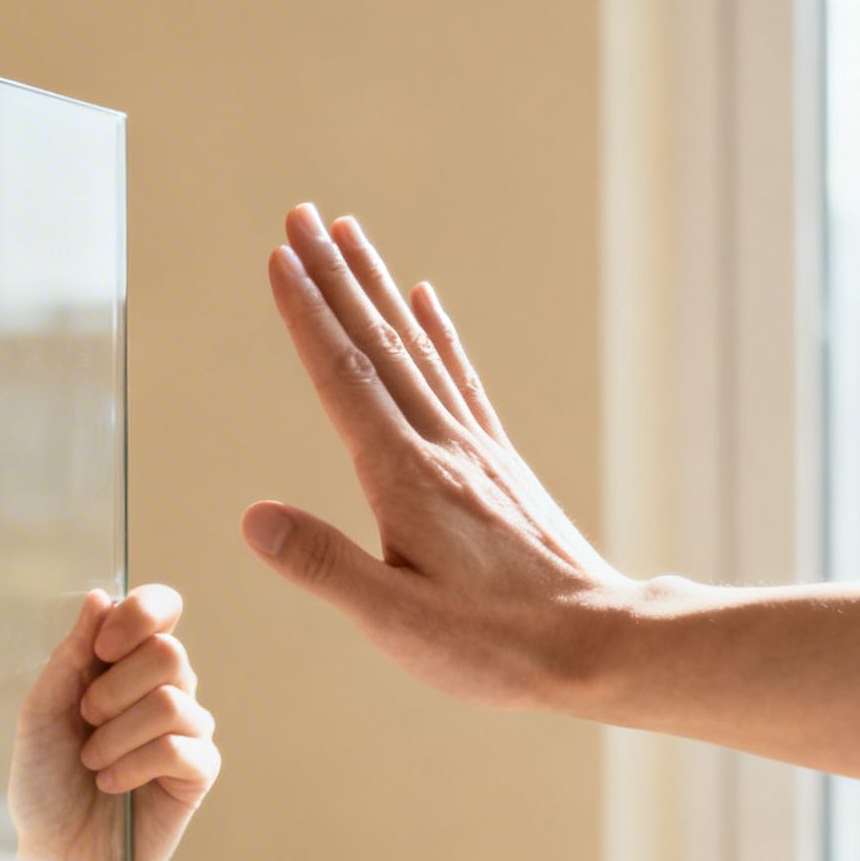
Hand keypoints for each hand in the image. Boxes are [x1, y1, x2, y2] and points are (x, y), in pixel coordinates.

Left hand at [8, 586, 217, 860]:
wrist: (57, 853)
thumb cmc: (45, 781)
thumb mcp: (40, 713)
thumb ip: (70, 657)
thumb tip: (99, 597)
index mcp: (124, 662)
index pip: (161, 608)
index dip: (139, 615)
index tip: (102, 649)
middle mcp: (163, 687)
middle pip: (168, 652)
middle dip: (114, 689)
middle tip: (86, 720)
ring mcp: (187, 728)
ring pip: (170, 701)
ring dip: (116, 735)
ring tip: (93, 762)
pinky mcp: (199, 770)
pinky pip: (180, 747)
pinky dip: (133, 765)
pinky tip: (112, 783)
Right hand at [242, 204, 637, 711]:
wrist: (607, 647)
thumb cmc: (497, 646)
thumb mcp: (396, 621)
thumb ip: (323, 565)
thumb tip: (252, 518)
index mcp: (405, 477)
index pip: (343, 378)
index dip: (306, 316)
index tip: (278, 256)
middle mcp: (440, 446)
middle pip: (376, 342)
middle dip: (332, 275)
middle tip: (299, 213)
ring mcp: (474, 450)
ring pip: (414, 347)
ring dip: (375, 286)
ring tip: (348, 232)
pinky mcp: (496, 464)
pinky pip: (459, 378)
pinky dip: (436, 331)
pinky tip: (424, 299)